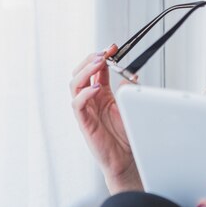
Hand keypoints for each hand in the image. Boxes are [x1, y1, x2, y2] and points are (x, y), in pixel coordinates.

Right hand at [69, 45, 142, 192]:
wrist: (126, 159)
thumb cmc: (126, 136)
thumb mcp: (129, 107)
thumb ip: (127, 91)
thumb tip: (130, 75)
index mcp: (101, 94)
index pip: (96, 70)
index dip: (102, 56)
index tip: (112, 47)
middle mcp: (91, 100)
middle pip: (81, 73)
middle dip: (91, 60)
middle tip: (104, 53)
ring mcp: (86, 110)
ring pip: (75, 85)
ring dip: (86, 71)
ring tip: (98, 63)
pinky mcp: (84, 123)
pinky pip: (77, 105)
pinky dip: (84, 95)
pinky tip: (96, 88)